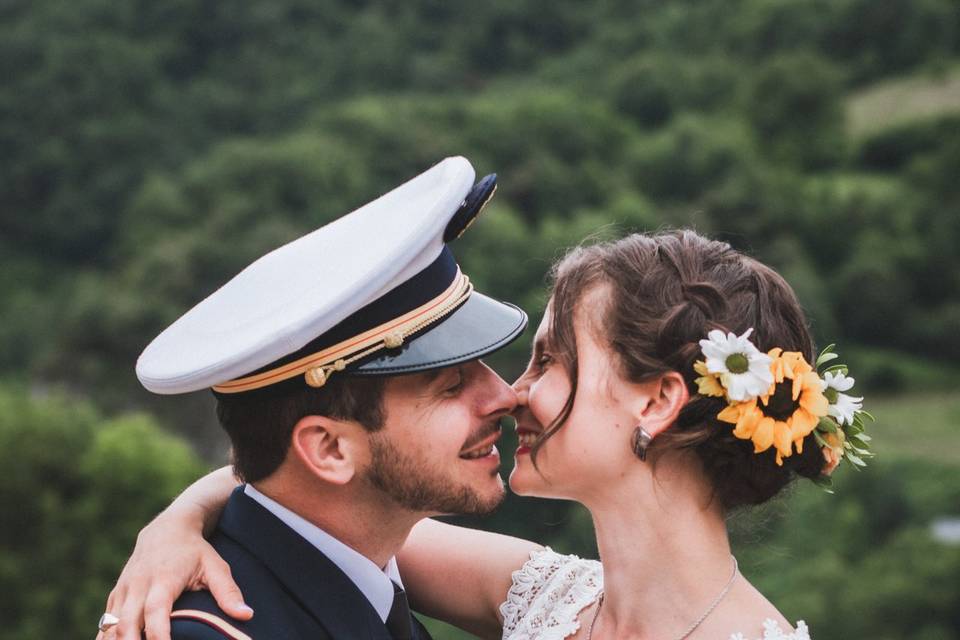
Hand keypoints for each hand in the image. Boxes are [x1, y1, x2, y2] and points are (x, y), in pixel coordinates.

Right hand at [96, 514, 251, 639]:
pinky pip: (105, 623)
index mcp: (163, 579)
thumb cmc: (195, 551)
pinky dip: (106, 639)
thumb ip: (228, 592)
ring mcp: (124, 590)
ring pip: (110, 625)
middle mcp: (138, 585)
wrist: (167, 529)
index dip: (158, 635)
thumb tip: (246, 615)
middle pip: (127, 623)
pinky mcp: (116, 596)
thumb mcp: (216, 566)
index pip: (156, 611)